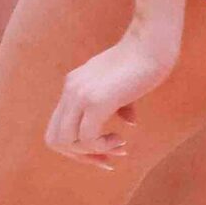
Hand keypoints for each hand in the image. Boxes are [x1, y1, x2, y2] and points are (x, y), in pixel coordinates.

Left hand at [46, 20, 178, 166]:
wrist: (150, 45)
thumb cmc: (143, 63)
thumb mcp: (123, 84)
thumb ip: (118, 102)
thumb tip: (128, 122)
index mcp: (73, 86)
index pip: (58, 127)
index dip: (77, 146)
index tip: (103, 152)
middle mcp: (70, 91)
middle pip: (55, 139)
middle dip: (81, 156)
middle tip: (108, 159)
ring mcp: (79, 95)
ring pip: (67, 141)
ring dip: (94, 152)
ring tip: (119, 145)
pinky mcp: (96, 100)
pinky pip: (87, 137)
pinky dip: (102, 146)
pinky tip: (120, 140)